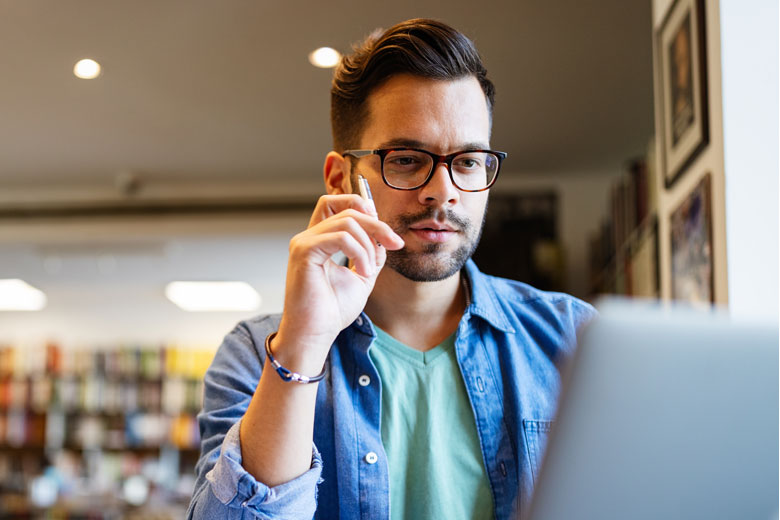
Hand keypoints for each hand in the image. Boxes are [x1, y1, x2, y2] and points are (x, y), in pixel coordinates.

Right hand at [273, 194, 403, 371]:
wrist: (315, 334)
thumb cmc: (332, 310)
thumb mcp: (361, 276)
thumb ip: (371, 254)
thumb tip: (384, 237)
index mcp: (319, 240)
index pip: (335, 203)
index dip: (363, 207)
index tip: (386, 233)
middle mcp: (308, 237)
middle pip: (347, 209)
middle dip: (377, 225)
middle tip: (394, 243)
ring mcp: (304, 242)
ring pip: (347, 221)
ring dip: (368, 245)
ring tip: (368, 270)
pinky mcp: (304, 252)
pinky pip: (341, 237)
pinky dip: (359, 252)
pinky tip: (362, 272)